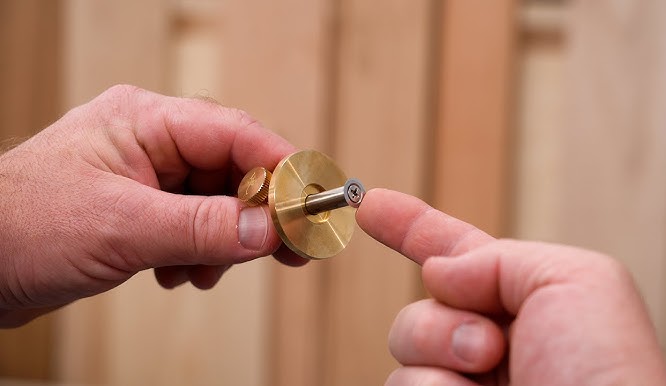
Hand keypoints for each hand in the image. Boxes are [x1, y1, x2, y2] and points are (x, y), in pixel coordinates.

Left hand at [0, 85, 306, 326]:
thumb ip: (203, 227)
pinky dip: (199, 251)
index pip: (234, 134)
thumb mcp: (122, 228)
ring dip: (224, 240)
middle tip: (289, 249)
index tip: (310, 206)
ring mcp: (146, 175)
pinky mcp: (141, 208)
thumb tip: (269, 230)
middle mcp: (151, 141)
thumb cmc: (19, 227)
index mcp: (145, 120)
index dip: (280, 169)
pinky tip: (177, 272)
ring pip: (218, 201)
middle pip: (233, 168)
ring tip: (204, 271)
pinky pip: (194, 223)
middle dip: (257, 213)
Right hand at [357, 189, 665, 384]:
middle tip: (489, 343)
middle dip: (442, 318)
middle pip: (422, 306)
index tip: (373, 205)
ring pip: (404, 348)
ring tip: (489, 374)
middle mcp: (492, 348)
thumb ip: (501, 257)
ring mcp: (464, 385)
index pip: (457, 256)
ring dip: (438, 352)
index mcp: (526, 307)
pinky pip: (401, 385)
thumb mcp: (577, 282)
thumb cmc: (609, 378)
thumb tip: (439, 275)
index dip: (413, 227)